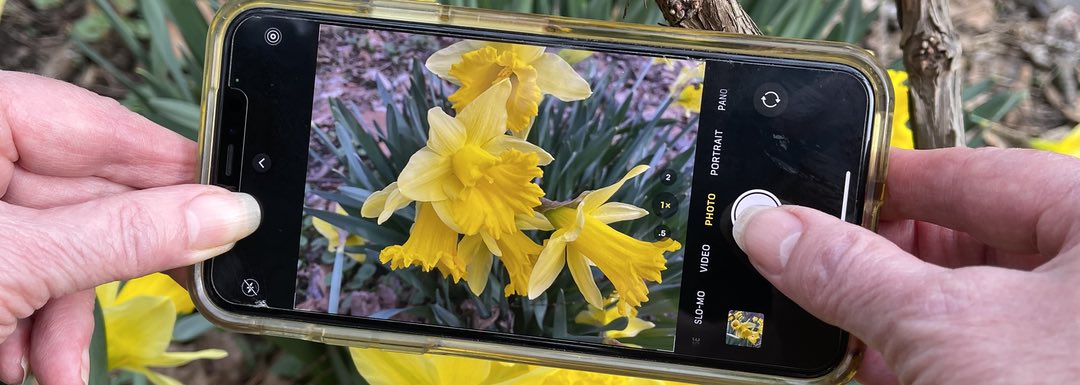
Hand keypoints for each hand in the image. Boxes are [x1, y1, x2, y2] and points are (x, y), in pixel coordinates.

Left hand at [0, 72, 259, 384]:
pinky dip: (30, 323)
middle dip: (110, 270)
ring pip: (57, 245)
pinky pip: (24, 270)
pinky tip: (27, 363)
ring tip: (61, 367)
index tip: (231, 203)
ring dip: (67, 317)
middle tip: (186, 288)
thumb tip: (229, 213)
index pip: (101, 124)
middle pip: (86, 195)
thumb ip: (127, 235)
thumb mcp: (19, 262)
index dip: (173, 168)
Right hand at [734, 147, 1079, 384]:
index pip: (966, 174)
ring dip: (891, 318)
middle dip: (877, 260)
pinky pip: (981, 353)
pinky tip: (872, 369)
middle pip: (963, 241)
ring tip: (826, 323)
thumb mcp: (945, 329)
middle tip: (804, 267)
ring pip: (968, 304)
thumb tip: (776, 230)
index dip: (878, 183)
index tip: (812, 196)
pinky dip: (922, 359)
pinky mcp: (1052, 375)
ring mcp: (1072, 334)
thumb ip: (851, 272)